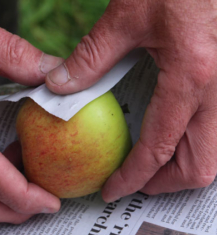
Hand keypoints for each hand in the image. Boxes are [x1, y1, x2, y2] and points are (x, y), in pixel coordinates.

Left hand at [46, 0, 216, 200]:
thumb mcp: (128, 16)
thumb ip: (91, 56)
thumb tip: (59, 85)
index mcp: (192, 77)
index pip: (158, 149)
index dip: (133, 178)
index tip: (112, 191)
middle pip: (199, 167)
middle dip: (164, 184)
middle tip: (134, 183)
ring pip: (212, 154)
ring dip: (179, 167)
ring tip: (149, 166)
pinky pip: (213, 132)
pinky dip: (189, 145)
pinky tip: (169, 136)